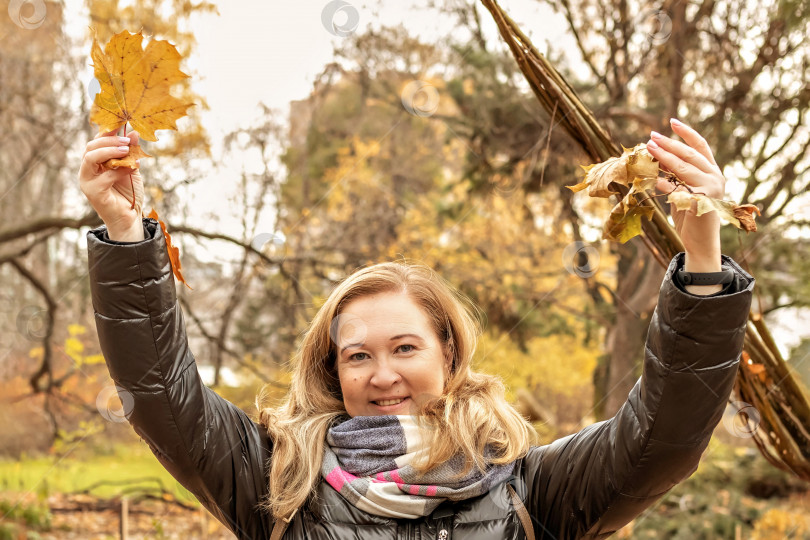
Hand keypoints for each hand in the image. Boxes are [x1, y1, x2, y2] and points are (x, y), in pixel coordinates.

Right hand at [79, 129, 144, 240]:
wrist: (130, 218)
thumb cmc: (129, 193)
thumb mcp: (131, 168)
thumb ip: (131, 152)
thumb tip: (134, 132)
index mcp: (94, 163)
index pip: (95, 142)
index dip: (107, 132)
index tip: (122, 125)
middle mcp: (87, 171)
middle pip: (90, 147)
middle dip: (109, 141)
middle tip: (127, 141)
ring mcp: (87, 182)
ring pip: (90, 158)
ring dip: (109, 151)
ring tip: (127, 150)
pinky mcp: (93, 192)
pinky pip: (104, 176)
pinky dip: (120, 170)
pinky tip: (132, 168)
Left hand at [646, 118, 723, 272]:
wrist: (700, 242)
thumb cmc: (690, 215)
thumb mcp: (682, 189)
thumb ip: (674, 174)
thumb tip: (656, 155)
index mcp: (712, 171)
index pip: (700, 146)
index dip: (686, 133)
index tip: (671, 121)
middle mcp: (715, 177)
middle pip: (689, 155)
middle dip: (669, 144)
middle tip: (652, 137)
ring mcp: (711, 189)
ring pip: (684, 168)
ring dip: (664, 157)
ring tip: (649, 149)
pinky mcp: (703, 203)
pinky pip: (680, 189)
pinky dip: (666, 184)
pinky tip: (653, 179)